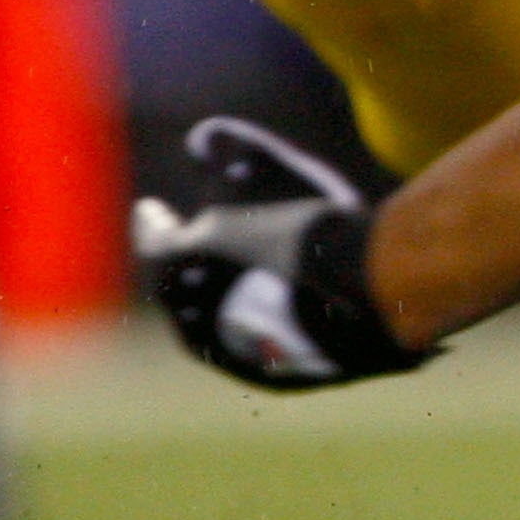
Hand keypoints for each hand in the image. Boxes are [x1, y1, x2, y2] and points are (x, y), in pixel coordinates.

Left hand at [132, 117, 426, 390]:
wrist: (368, 292)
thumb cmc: (309, 224)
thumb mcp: (265, 165)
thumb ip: (226, 146)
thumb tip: (199, 140)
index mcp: (177, 268)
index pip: (153, 242)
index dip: (153, 222)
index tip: (152, 209)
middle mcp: (194, 322)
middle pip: (178, 291)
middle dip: (183, 264)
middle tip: (192, 243)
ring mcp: (236, 358)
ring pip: (213, 325)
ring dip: (216, 299)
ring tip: (237, 274)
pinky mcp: (279, 379)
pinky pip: (255, 348)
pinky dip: (255, 324)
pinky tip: (279, 306)